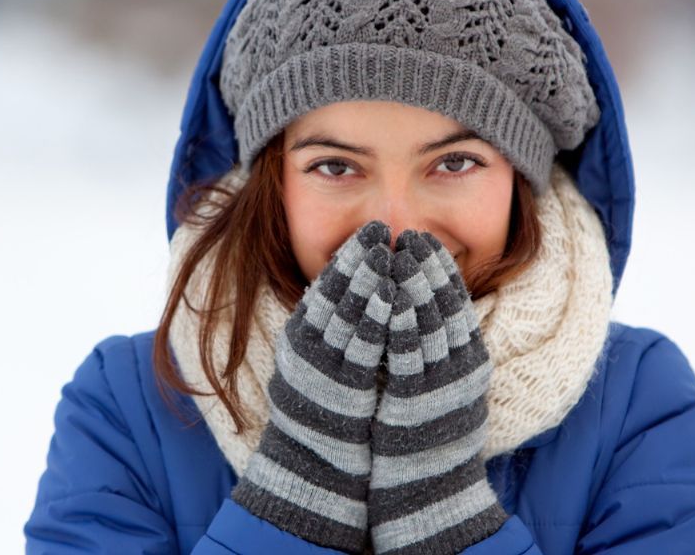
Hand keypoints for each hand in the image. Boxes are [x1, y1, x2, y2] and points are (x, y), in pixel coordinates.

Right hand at [231, 220, 393, 552]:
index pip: (325, 286)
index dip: (348, 256)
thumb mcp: (319, 362)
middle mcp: (306, 347)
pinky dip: (378, 316)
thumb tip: (359, 292)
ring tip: (389, 251)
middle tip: (380, 228)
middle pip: (335, 292)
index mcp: (300, 336)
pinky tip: (394, 296)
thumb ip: (332, 329)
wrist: (314, 467)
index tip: (368, 231)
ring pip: (347, 312)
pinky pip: (363, 345)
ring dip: (370, 279)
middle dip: (360, 257)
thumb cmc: (324, 413)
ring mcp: (323, 366)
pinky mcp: (343, 387)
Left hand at [368, 230, 507, 553]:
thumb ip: (438, 348)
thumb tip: (421, 309)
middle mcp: (461, 369)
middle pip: (445, 306)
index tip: (424, 241)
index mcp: (470, 361)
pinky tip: (389, 296)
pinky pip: (408, 353)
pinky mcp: (416, 401)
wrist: (429, 489)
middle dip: (427, 267)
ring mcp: (440, 385)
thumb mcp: (444, 384)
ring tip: (398, 252)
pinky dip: (400, 320)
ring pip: (429, 322)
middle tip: (410, 235)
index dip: (441, 270)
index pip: (457, 303)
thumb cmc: (429, 434)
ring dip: (413, 284)